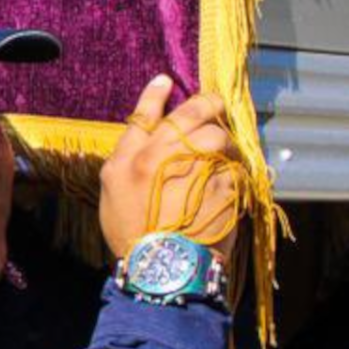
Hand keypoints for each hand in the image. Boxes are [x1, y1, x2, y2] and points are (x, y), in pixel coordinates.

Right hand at [99, 76, 242, 259]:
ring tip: (222, 157)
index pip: (142, 115)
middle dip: (207, 105)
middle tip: (216, 106)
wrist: (164, 267)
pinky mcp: (223, 182)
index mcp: (129, 159)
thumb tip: (146, 142)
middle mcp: (160, 156)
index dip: (154, 94)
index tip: (165, 81)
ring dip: (224, 142)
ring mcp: (195, 166)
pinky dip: (235, 169)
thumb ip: (127, 163)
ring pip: (218, 136)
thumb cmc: (133, 237)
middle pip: (190, 114)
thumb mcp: (113, 196)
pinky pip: (235, 165)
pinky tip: (230, 181)